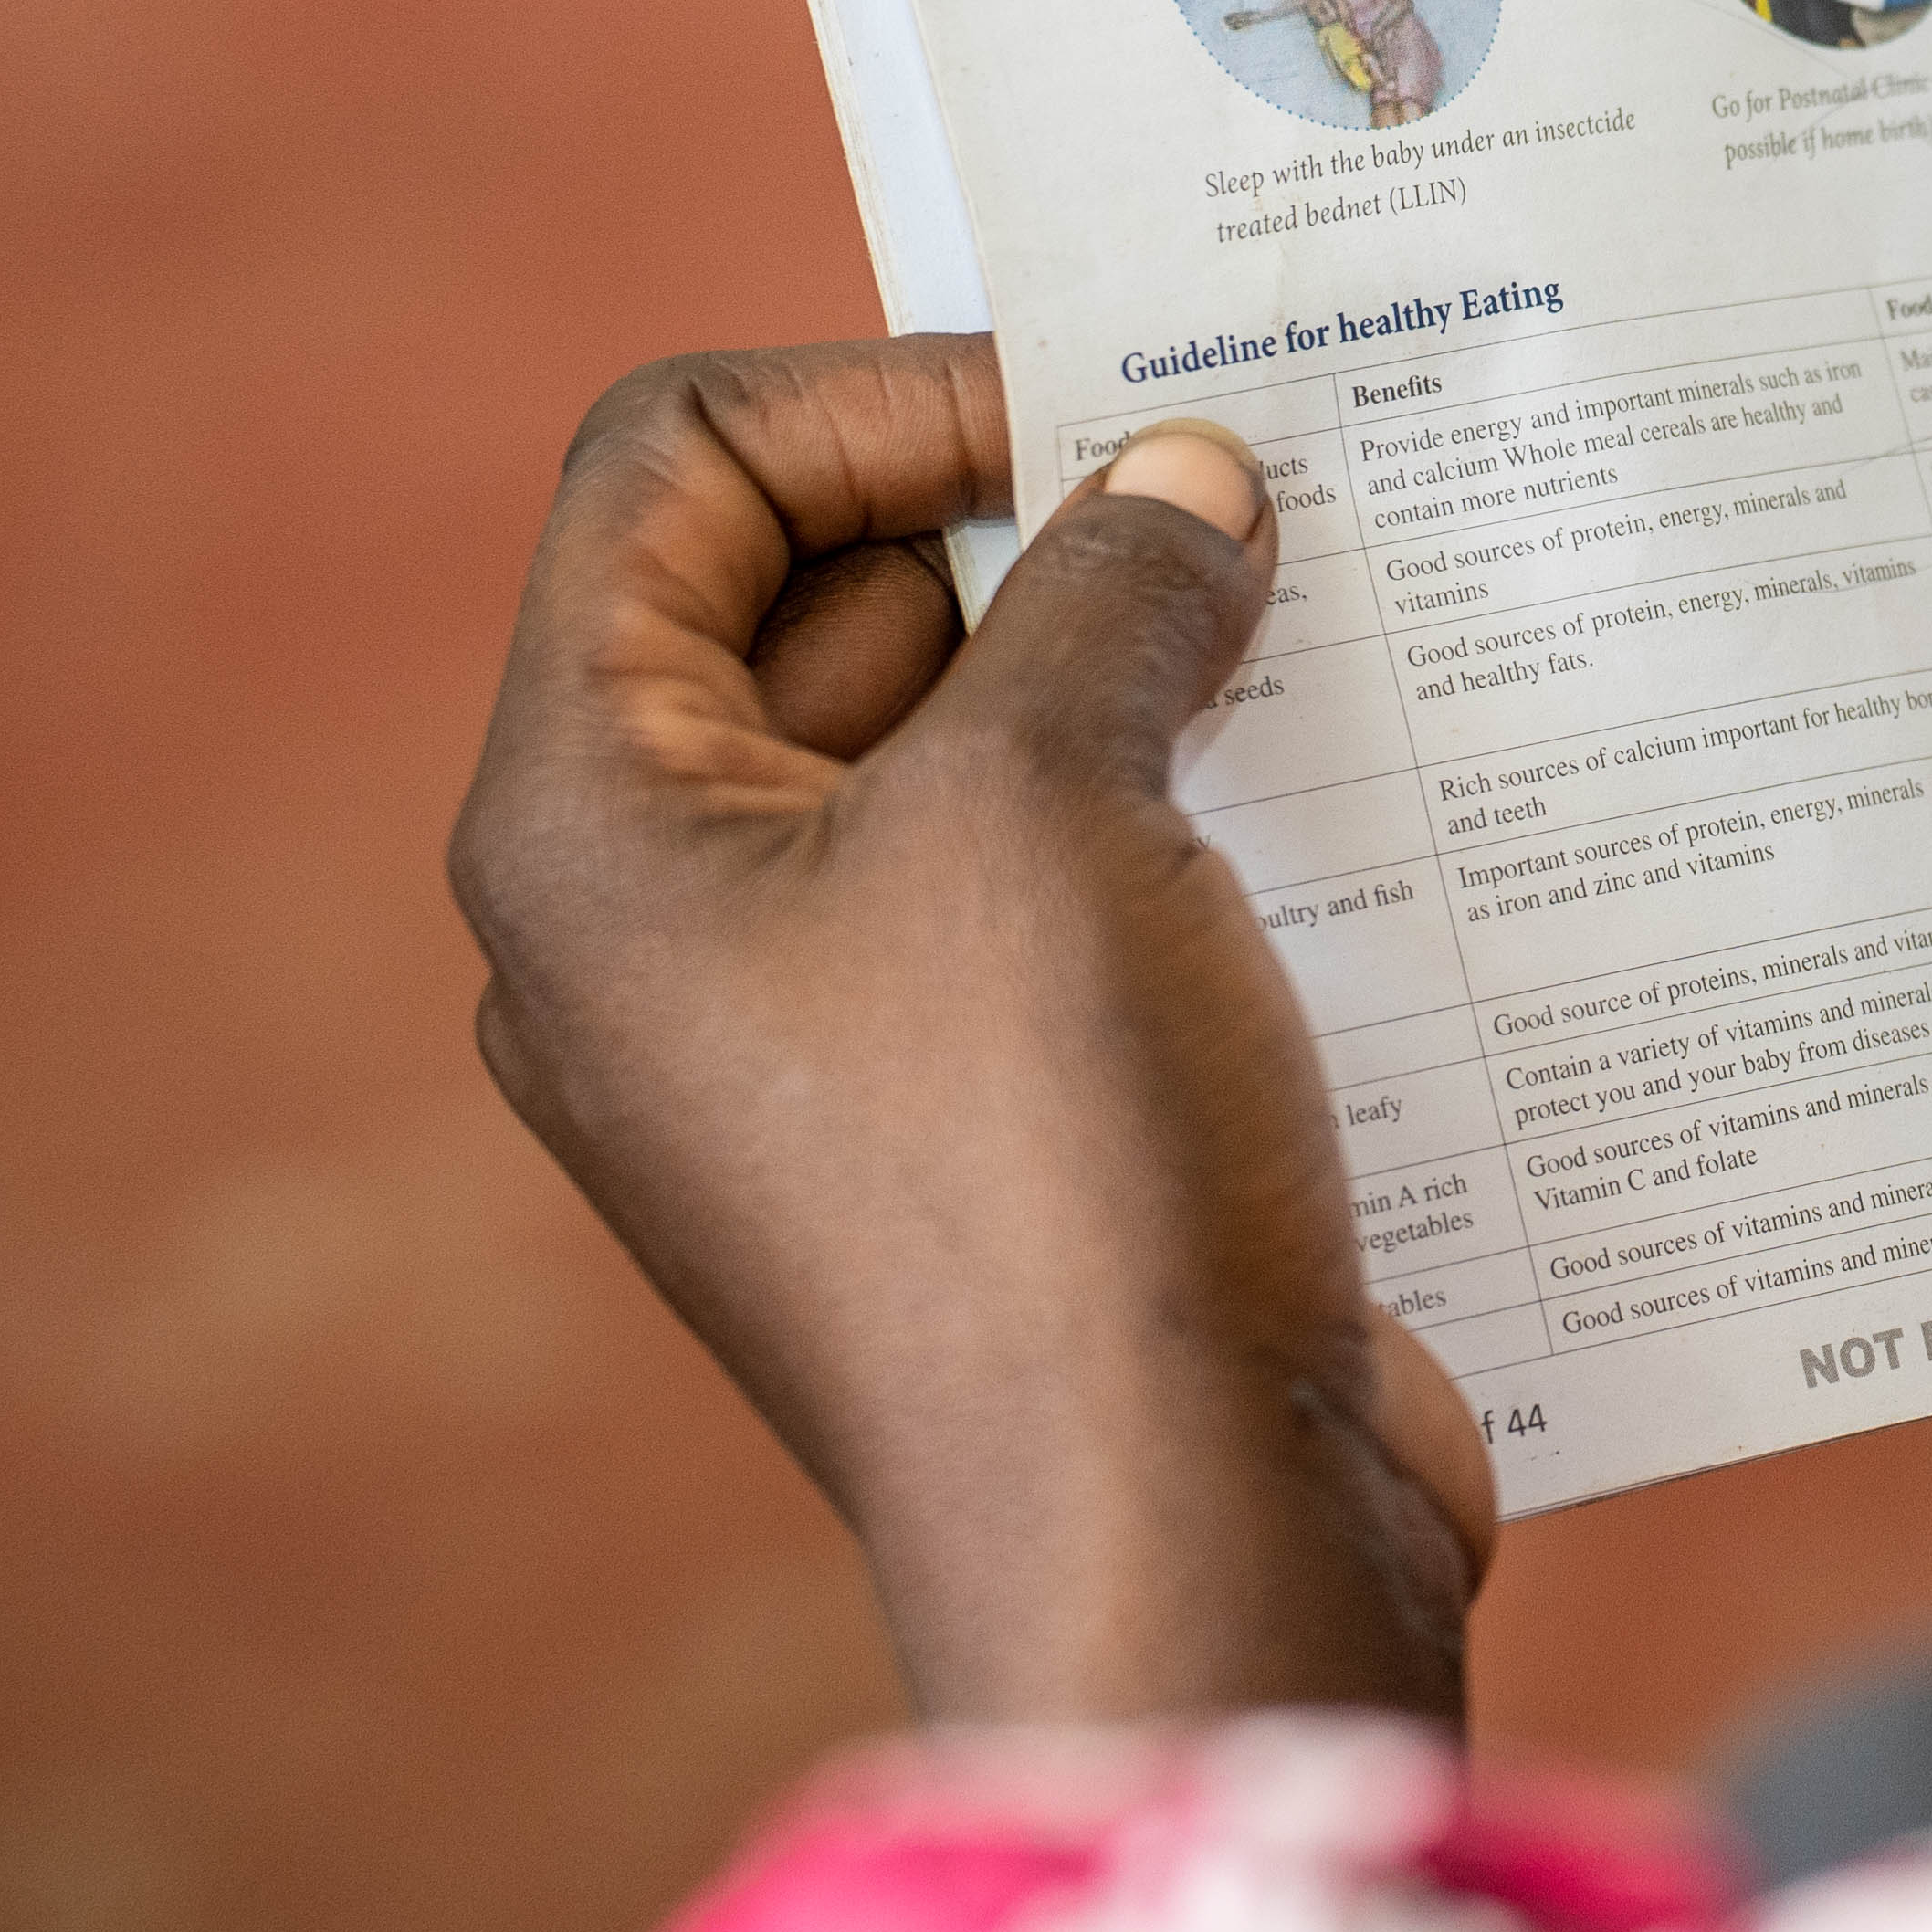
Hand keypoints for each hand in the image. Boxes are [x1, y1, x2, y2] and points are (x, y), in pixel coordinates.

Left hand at [448, 339, 1491, 1727]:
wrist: (1168, 1539)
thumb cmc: (1048, 1157)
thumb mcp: (1059, 797)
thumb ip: (1112, 585)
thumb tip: (1185, 482)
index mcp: (586, 827)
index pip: (669, 468)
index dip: (878, 393)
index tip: (1103, 413)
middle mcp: (663, 928)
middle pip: (821, 601)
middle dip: (1033, 530)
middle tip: (1248, 506)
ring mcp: (819, 1045)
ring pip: (964, 756)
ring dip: (1130, 678)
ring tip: (1315, 635)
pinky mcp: (975, 1135)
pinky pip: (1051, 902)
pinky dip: (1174, 826)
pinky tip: (1345, 798)